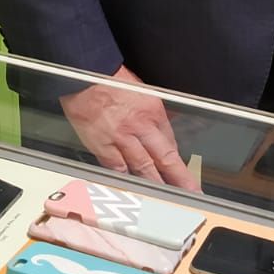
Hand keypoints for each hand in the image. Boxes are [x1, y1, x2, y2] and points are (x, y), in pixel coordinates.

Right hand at [60, 65, 198, 187]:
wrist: (83, 74)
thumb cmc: (110, 80)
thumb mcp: (143, 91)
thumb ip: (153, 114)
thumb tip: (163, 131)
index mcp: (153, 111)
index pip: (171, 142)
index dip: (179, 161)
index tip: (185, 174)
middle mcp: (140, 126)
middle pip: (164, 159)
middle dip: (179, 179)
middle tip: (190, 193)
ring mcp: (120, 138)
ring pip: (142, 168)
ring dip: (155, 185)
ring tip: (164, 199)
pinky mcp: (101, 145)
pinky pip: (117, 168)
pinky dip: (125, 178)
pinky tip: (132, 188)